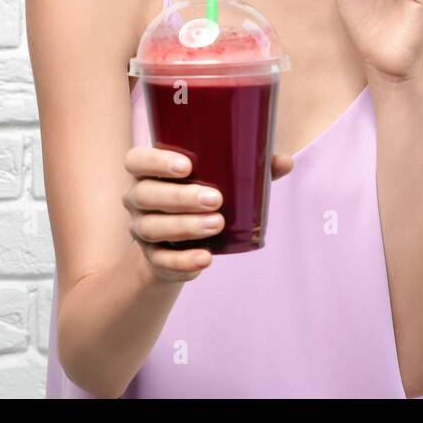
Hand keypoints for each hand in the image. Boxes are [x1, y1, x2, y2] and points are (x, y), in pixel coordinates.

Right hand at [122, 147, 293, 282]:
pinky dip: (183, 261)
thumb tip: (285, 162)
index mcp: (149, 171)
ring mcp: (141, 229)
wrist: (180, 244)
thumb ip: (251, 168)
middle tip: (215, 199)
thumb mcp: (222, 180)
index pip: (137, 160)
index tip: (187, 166)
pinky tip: (205, 259)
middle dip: (180, 197)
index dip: (156, 161)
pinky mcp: (152, 258)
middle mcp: (138, 198)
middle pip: (146, 194)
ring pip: (152, 228)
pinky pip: (162, 262)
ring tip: (217, 225)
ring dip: (185, 227)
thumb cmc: (202, 196)